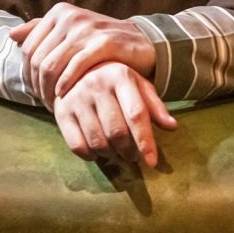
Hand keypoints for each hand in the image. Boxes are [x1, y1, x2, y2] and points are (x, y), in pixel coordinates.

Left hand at [8, 3, 156, 102]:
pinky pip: (75, 68)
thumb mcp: (71, 32)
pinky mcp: (103, 42)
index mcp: (59, 13)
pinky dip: (66, 85)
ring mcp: (86, 29)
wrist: (140, 42)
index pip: (29, 47)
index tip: (34, 91)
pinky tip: (65, 95)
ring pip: (51, 65)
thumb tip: (11, 35)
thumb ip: (41, 30)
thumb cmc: (100, 41)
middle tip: (44, 102)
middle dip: (37, 85)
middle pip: (37, 59)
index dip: (27, 73)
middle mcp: (70, 17)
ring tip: (53, 103)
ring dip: (48, 90)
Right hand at [49, 61, 176, 166]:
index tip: (152, 162)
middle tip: (133, 156)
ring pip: (98, 141)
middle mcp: (96, 84)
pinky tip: (97, 152)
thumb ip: (154, 106)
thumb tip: (172, 126)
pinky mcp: (61, 112)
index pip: (136, 114)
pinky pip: (77, 145)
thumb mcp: (137, 86)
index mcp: (120, 76)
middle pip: (117, 132)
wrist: (75, 70)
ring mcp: (76, 98)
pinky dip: (90, 156)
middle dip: (129, 151)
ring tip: (118, 153)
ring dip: (111, 155)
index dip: (145, 141)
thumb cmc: (114, 81)